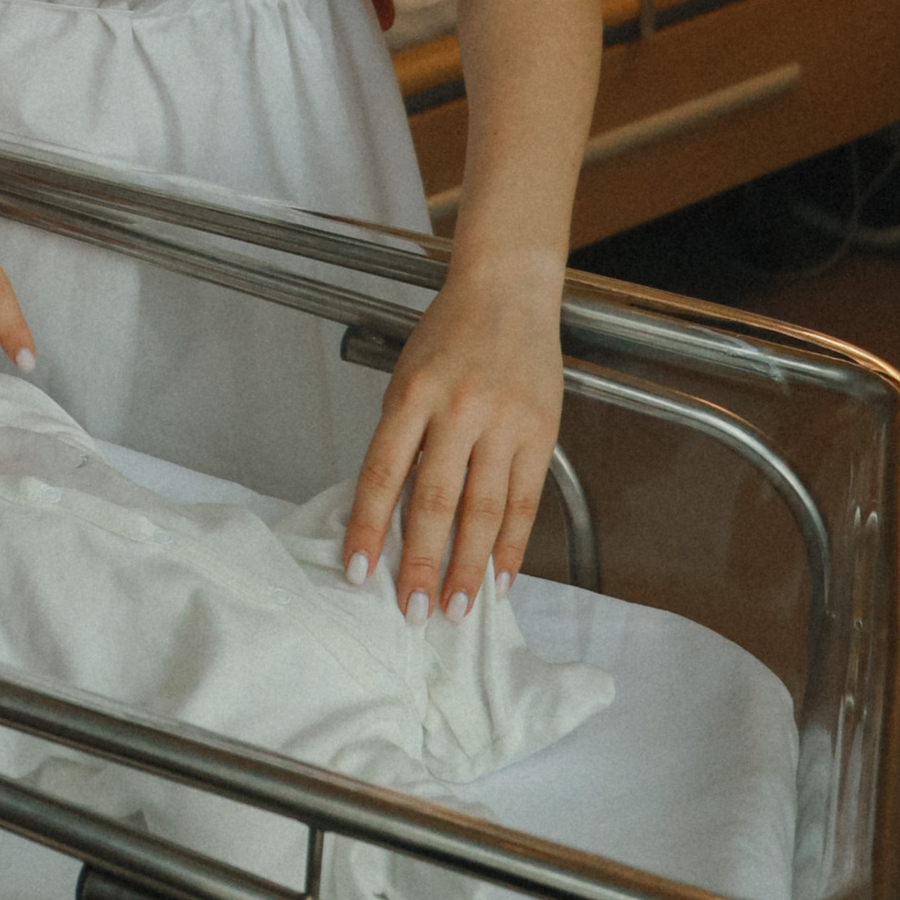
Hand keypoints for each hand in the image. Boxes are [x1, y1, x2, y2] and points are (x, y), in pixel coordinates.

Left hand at [340, 257, 562, 619]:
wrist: (507, 290)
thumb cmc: (448, 334)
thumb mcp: (409, 375)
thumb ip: (403, 436)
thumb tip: (392, 512)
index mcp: (413, 393)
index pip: (383, 472)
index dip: (370, 526)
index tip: (359, 571)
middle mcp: (458, 409)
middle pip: (436, 500)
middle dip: (423, 562)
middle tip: (413, 610)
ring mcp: (503, 421)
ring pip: (484, 509)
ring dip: (469, 566)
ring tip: (457, 608)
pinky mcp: (540, 431)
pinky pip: (524, 499)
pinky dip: (512, 545)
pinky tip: (500, 577)